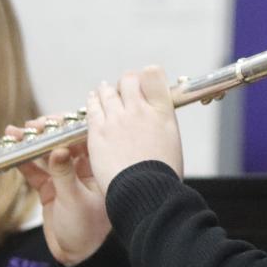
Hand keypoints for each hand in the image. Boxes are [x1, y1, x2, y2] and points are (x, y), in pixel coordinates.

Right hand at [14, 118, 110, 266]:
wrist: (78, 257)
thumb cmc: (86, 230)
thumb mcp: (75, 200)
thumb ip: (64, 174)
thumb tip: (58, 148)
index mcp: (98, 168)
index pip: (83, 139)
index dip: (66, 127)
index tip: (51, 121)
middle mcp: (82, 170)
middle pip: (63, 143)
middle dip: (46, 133)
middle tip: (30, 126)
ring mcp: (65, 179)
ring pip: (47, 155)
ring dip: (31, 145)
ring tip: (14, 134)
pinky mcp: (50, 190)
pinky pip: (36, 172)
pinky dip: (24, 162)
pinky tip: (12, 152)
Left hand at [84, 66, 186, 191]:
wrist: (144, 190)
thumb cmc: (162, 173)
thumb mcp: (173, 140)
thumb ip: (162, 122)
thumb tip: (156, 117)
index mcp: (162, 111)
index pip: (154, 75)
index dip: (147, 76)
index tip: (143, 84)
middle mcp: (140, 109)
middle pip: (129, 80)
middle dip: (126, 83)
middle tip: (123, 90)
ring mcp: (118, 119)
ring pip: (108, 92)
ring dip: (107, 90)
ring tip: (105, 91)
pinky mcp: (99, 130)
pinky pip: (93, 107)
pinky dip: (93, 101)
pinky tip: (93, 100)